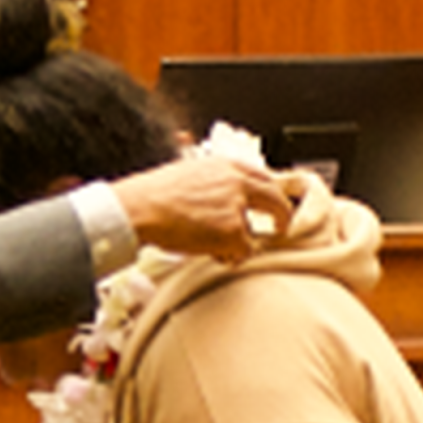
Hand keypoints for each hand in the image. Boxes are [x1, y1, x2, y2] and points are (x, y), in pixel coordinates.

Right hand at [111, 155, 293, 263]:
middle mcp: (236, 182)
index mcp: (224, 165)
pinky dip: (230, 256)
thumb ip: (211, 183)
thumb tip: (219, 198)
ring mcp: (236, 206)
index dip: (270, 192)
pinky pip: (243, 250)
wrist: (140, 208)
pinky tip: (211, 254)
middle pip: (275, 198)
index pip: (262, 175)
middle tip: (281, 228)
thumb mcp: (187, 175)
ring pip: (253, 231)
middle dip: (282, 216)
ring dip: (239, 242)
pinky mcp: (232, 231)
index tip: (272, 202)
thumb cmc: (152, 195)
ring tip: (215, 248)